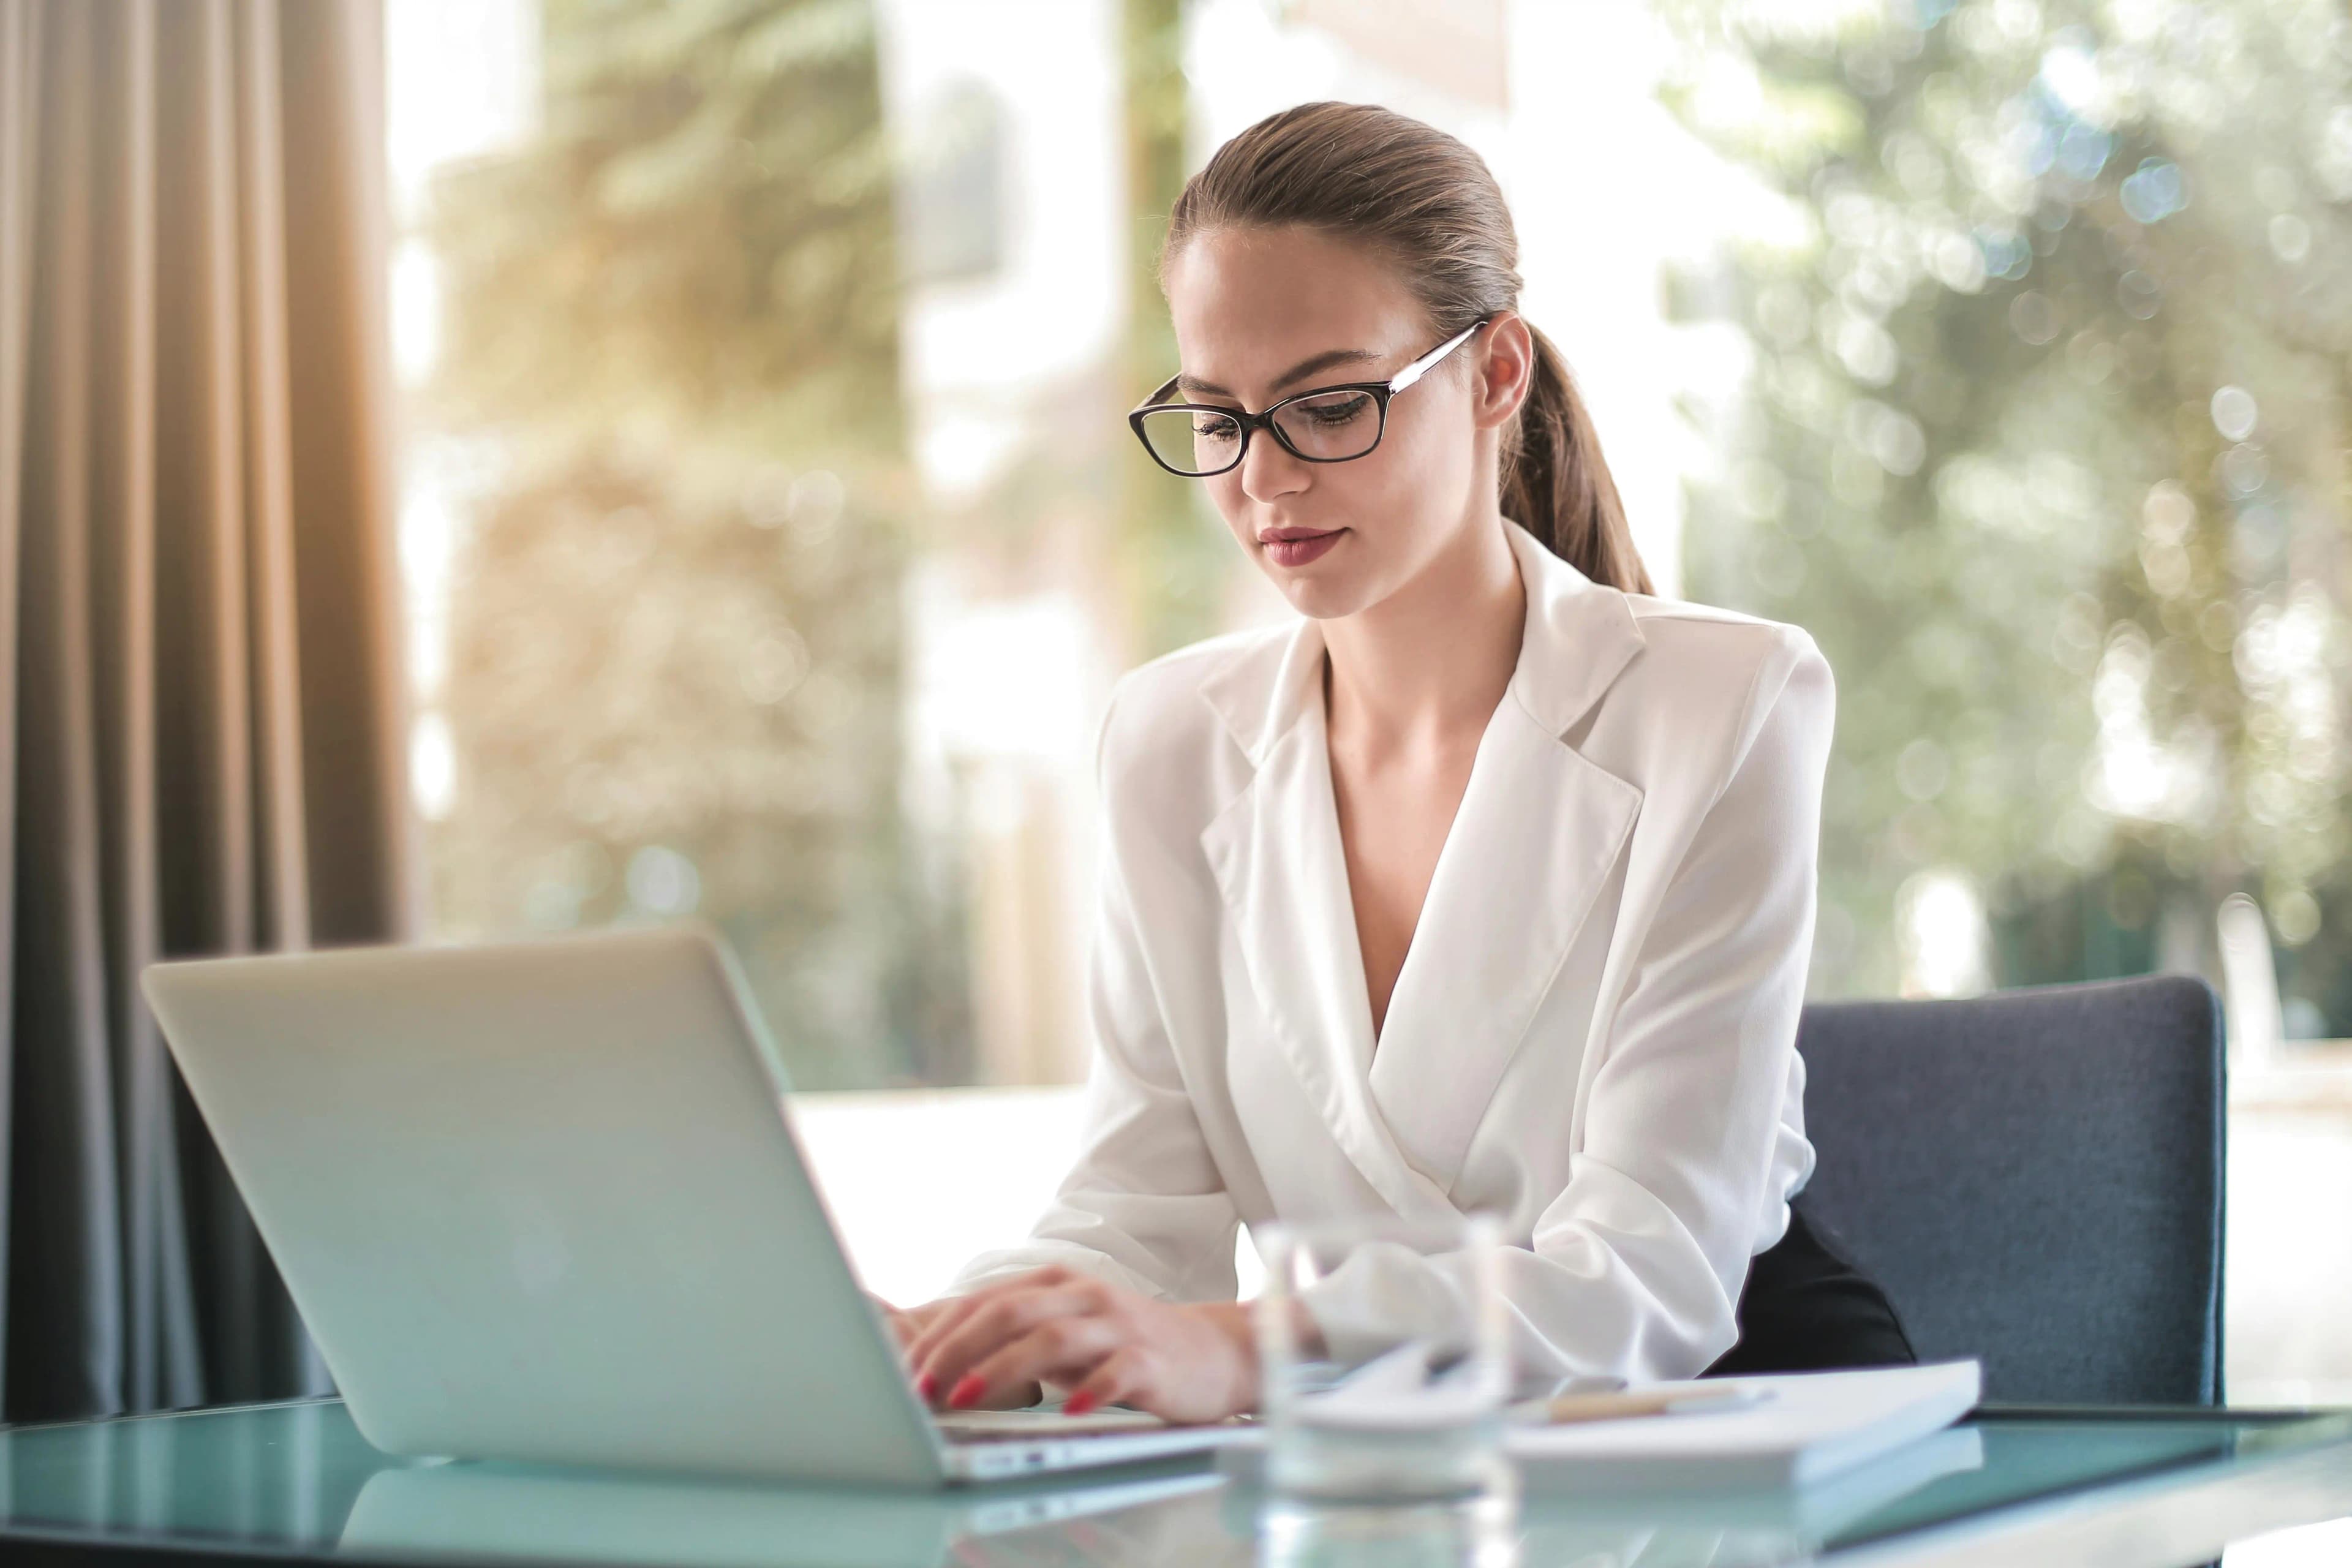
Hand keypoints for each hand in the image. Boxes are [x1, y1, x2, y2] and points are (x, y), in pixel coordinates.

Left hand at [903, 1266, 1259, 1424]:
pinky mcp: (1151, 1358)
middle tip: (925, 1390)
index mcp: (1055, 1285)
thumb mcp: (1064, 1336)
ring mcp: (1118, 1324)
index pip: (984, 1302)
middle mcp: (1083, 1296)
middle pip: (1009, 1311)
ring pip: (1053, 1337)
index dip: (942, 1337)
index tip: (908, 1375)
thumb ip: (1016, 1343)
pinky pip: (1117, 1370)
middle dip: (959, 1350)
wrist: (1211, 1352)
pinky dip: (1089, 1389)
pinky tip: (1067, 1410)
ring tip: (967, 1399)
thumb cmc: (1123, 1347)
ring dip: (1003, 1369)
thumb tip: (945, 1373)